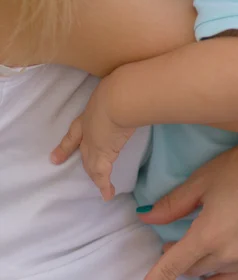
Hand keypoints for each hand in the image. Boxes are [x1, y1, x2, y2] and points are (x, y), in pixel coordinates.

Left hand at [51, 77, 134, 200]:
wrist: (118, 99)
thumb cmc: (118, 89)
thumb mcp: (116, 89)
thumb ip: (121, 92)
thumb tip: (135, 90)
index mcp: (89, 114)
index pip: (76, 131)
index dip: (67, 143)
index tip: (55, 156)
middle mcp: (89, 130)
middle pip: (82, 148)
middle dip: (73, 154)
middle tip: (60, 161)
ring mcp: (94, 144)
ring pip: (91, 163)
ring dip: (93, 174)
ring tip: (98, 185)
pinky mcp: (104, 155)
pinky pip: (102, 175)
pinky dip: (104, 186)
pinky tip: (107, 194)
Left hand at [138, 138, 237, 279]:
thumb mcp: (203, 179)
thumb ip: (173, 204)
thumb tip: (147, 218)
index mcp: (210, 234)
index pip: (175, 265)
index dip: (158, 275)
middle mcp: (231, 254)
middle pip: (194, 270)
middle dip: (180, 260)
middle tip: (174, 242)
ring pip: (216, 275)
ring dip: (202, 265)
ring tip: (199, 244)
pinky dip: (224, 270)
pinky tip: (223, 254)